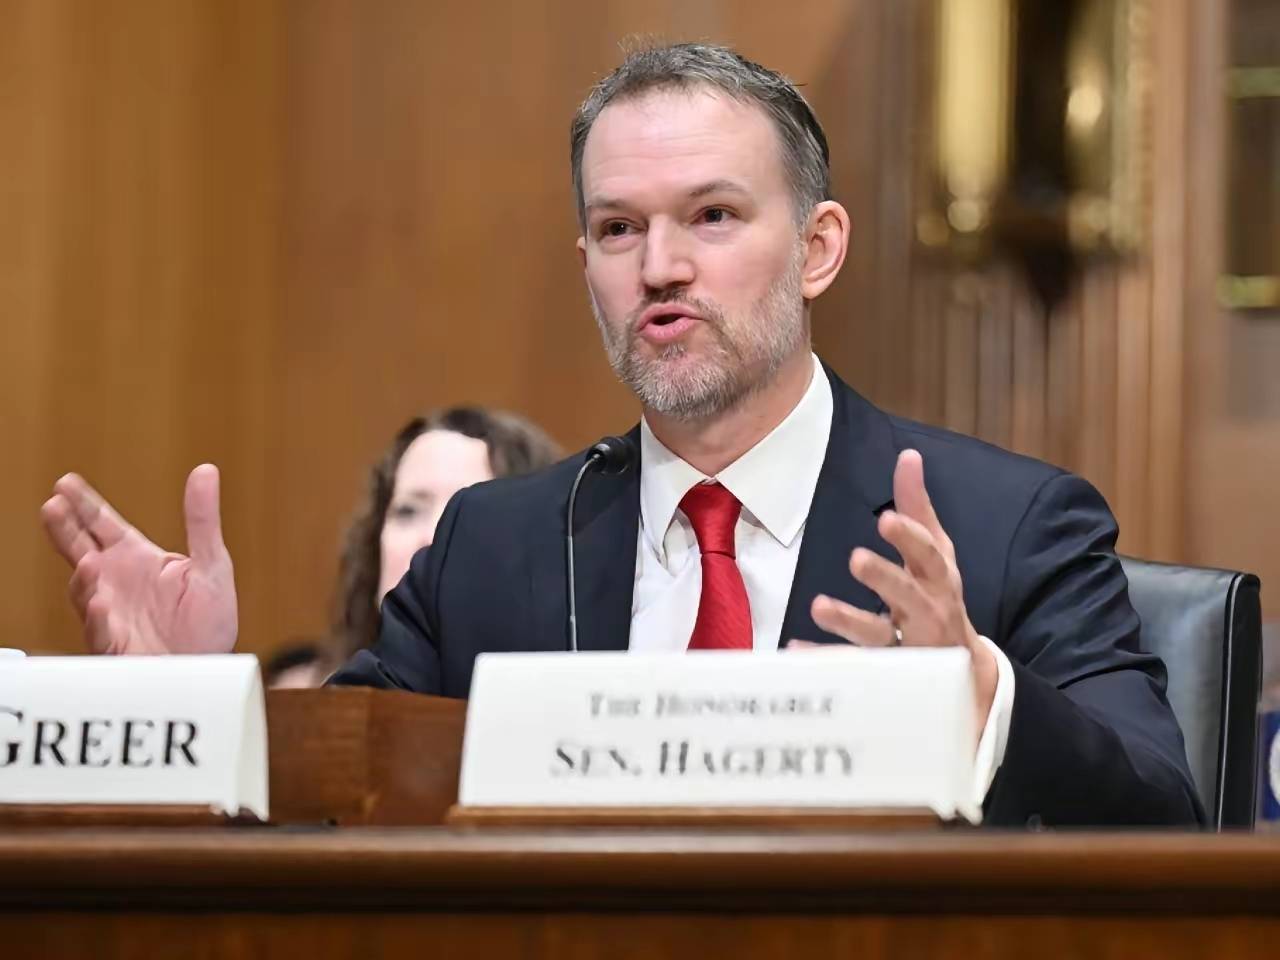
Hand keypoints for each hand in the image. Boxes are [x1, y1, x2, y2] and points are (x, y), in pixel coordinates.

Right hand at [40, 465, 237, 655]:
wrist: (209, 667)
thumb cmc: (207, 619)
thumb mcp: (211, 564)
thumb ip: (202, 520)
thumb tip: (206, 470)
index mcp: (137, 559)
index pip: (102, 525)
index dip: (83, 504)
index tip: (64, 482)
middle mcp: (116, 582)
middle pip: (80, 549)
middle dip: (65, 530)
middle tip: (53, 507)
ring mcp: (111, 613)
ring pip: (85, 592)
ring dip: (85, 578)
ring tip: (88, 561)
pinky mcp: (117, 644)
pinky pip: (103, 632)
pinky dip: (101, 618)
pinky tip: (103, 603)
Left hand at [800, 449, 997, 726]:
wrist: (963, 674)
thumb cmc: (939, 597)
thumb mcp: (936, 554)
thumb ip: (918, 508)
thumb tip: (908, 456)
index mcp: (937, 579)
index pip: (929, 555)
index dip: (910, 537)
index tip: (886, 519)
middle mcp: (927, 612)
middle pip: (907, 595)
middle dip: (885, 577)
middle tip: (856, 558)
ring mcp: (908, 649)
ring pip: (878, 636)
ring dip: (849, 621)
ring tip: (819, 606)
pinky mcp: (886, 675)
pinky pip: (852, 668)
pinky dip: (824, 659)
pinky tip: (795, 648)